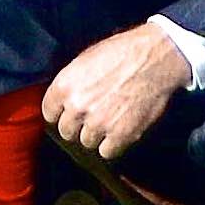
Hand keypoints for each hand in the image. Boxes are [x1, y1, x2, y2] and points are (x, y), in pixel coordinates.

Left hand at [40, 21, 194, 163]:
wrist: (155, 58)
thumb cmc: (122, 53)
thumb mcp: (86, 59)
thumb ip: (71, 83)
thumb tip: (64, 100)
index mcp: (65, 85)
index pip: (49, 112)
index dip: (59, 113)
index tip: (66, 114)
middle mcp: (77, 107)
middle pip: (67, 131)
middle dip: (77, 125)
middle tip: (92, 116)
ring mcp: (99, 123)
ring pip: (87, 142)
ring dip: (96, 134)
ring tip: (110, 120)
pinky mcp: (120, 135)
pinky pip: (107, 151)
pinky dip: (113, 144)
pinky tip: (119, 130)